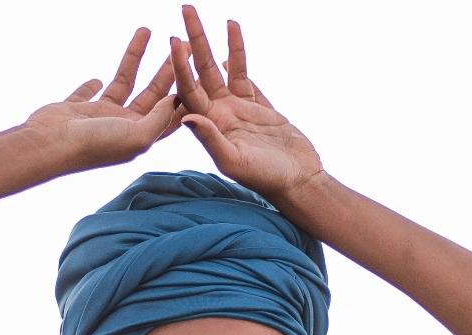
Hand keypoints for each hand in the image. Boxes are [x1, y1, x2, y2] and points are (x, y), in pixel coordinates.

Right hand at [23, 27, 185, 174]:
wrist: (47, 146)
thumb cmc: (94, 145)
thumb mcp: (137, 136)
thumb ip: (158, 118)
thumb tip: (173, 100)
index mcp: (141, 136)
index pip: (171, 111)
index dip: (187, 90)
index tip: (200, 67)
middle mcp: (123, 127)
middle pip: (153, 93)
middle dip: (168, 67)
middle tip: (182, 41)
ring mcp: (100, 118)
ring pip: (124, 82)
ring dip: (135, 58)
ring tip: (146, 30)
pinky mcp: (77, 110)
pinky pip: (89, 94)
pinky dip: (92, 85)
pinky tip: (98, 77)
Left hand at [171, 5, 325, 200]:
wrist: (298, 181)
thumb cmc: (265, 178)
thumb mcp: (234, 161)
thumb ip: (211, 139)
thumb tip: (187, 116)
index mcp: (209, 125)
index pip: (189, 88)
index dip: (180, 64)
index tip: (173, 39)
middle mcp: (219, 114)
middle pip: (202, 69)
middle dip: (194, 39)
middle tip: (186, 9)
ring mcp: (239, 109)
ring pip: (224, 69)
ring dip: (217, 43)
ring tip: (215, 16)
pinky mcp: (259, 107)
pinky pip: (245, 77)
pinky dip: (238, 58)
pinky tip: (230, 42)